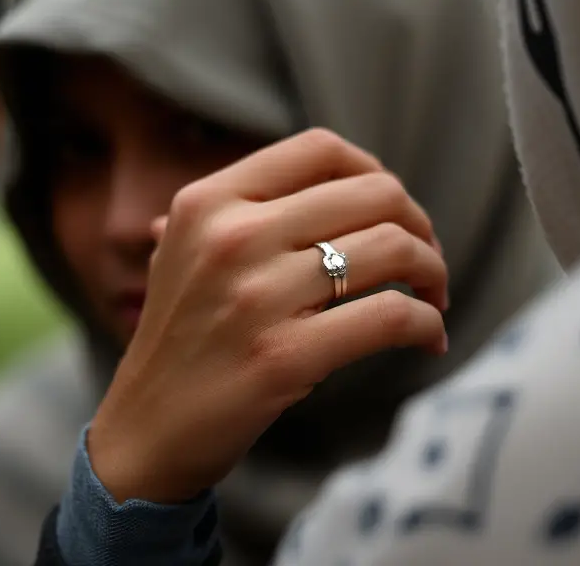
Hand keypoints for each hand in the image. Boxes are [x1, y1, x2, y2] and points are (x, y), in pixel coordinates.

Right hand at [88, 129, 448, 502]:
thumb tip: (342, 182)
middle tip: (426, 262)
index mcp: (209, 201)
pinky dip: (426, 324)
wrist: (145, 431)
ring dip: (434, 273)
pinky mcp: (283, 357)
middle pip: (376, 194)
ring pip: (394, 249)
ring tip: (433, 299)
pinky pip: (390, 317)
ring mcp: (257, 297)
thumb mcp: (186, 252)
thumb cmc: (182, 340)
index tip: (394, 211)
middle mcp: (232, 236)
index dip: (377, 171)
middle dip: (420, 227)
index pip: (322, 149)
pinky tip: (429, 340)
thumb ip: (247, 210)